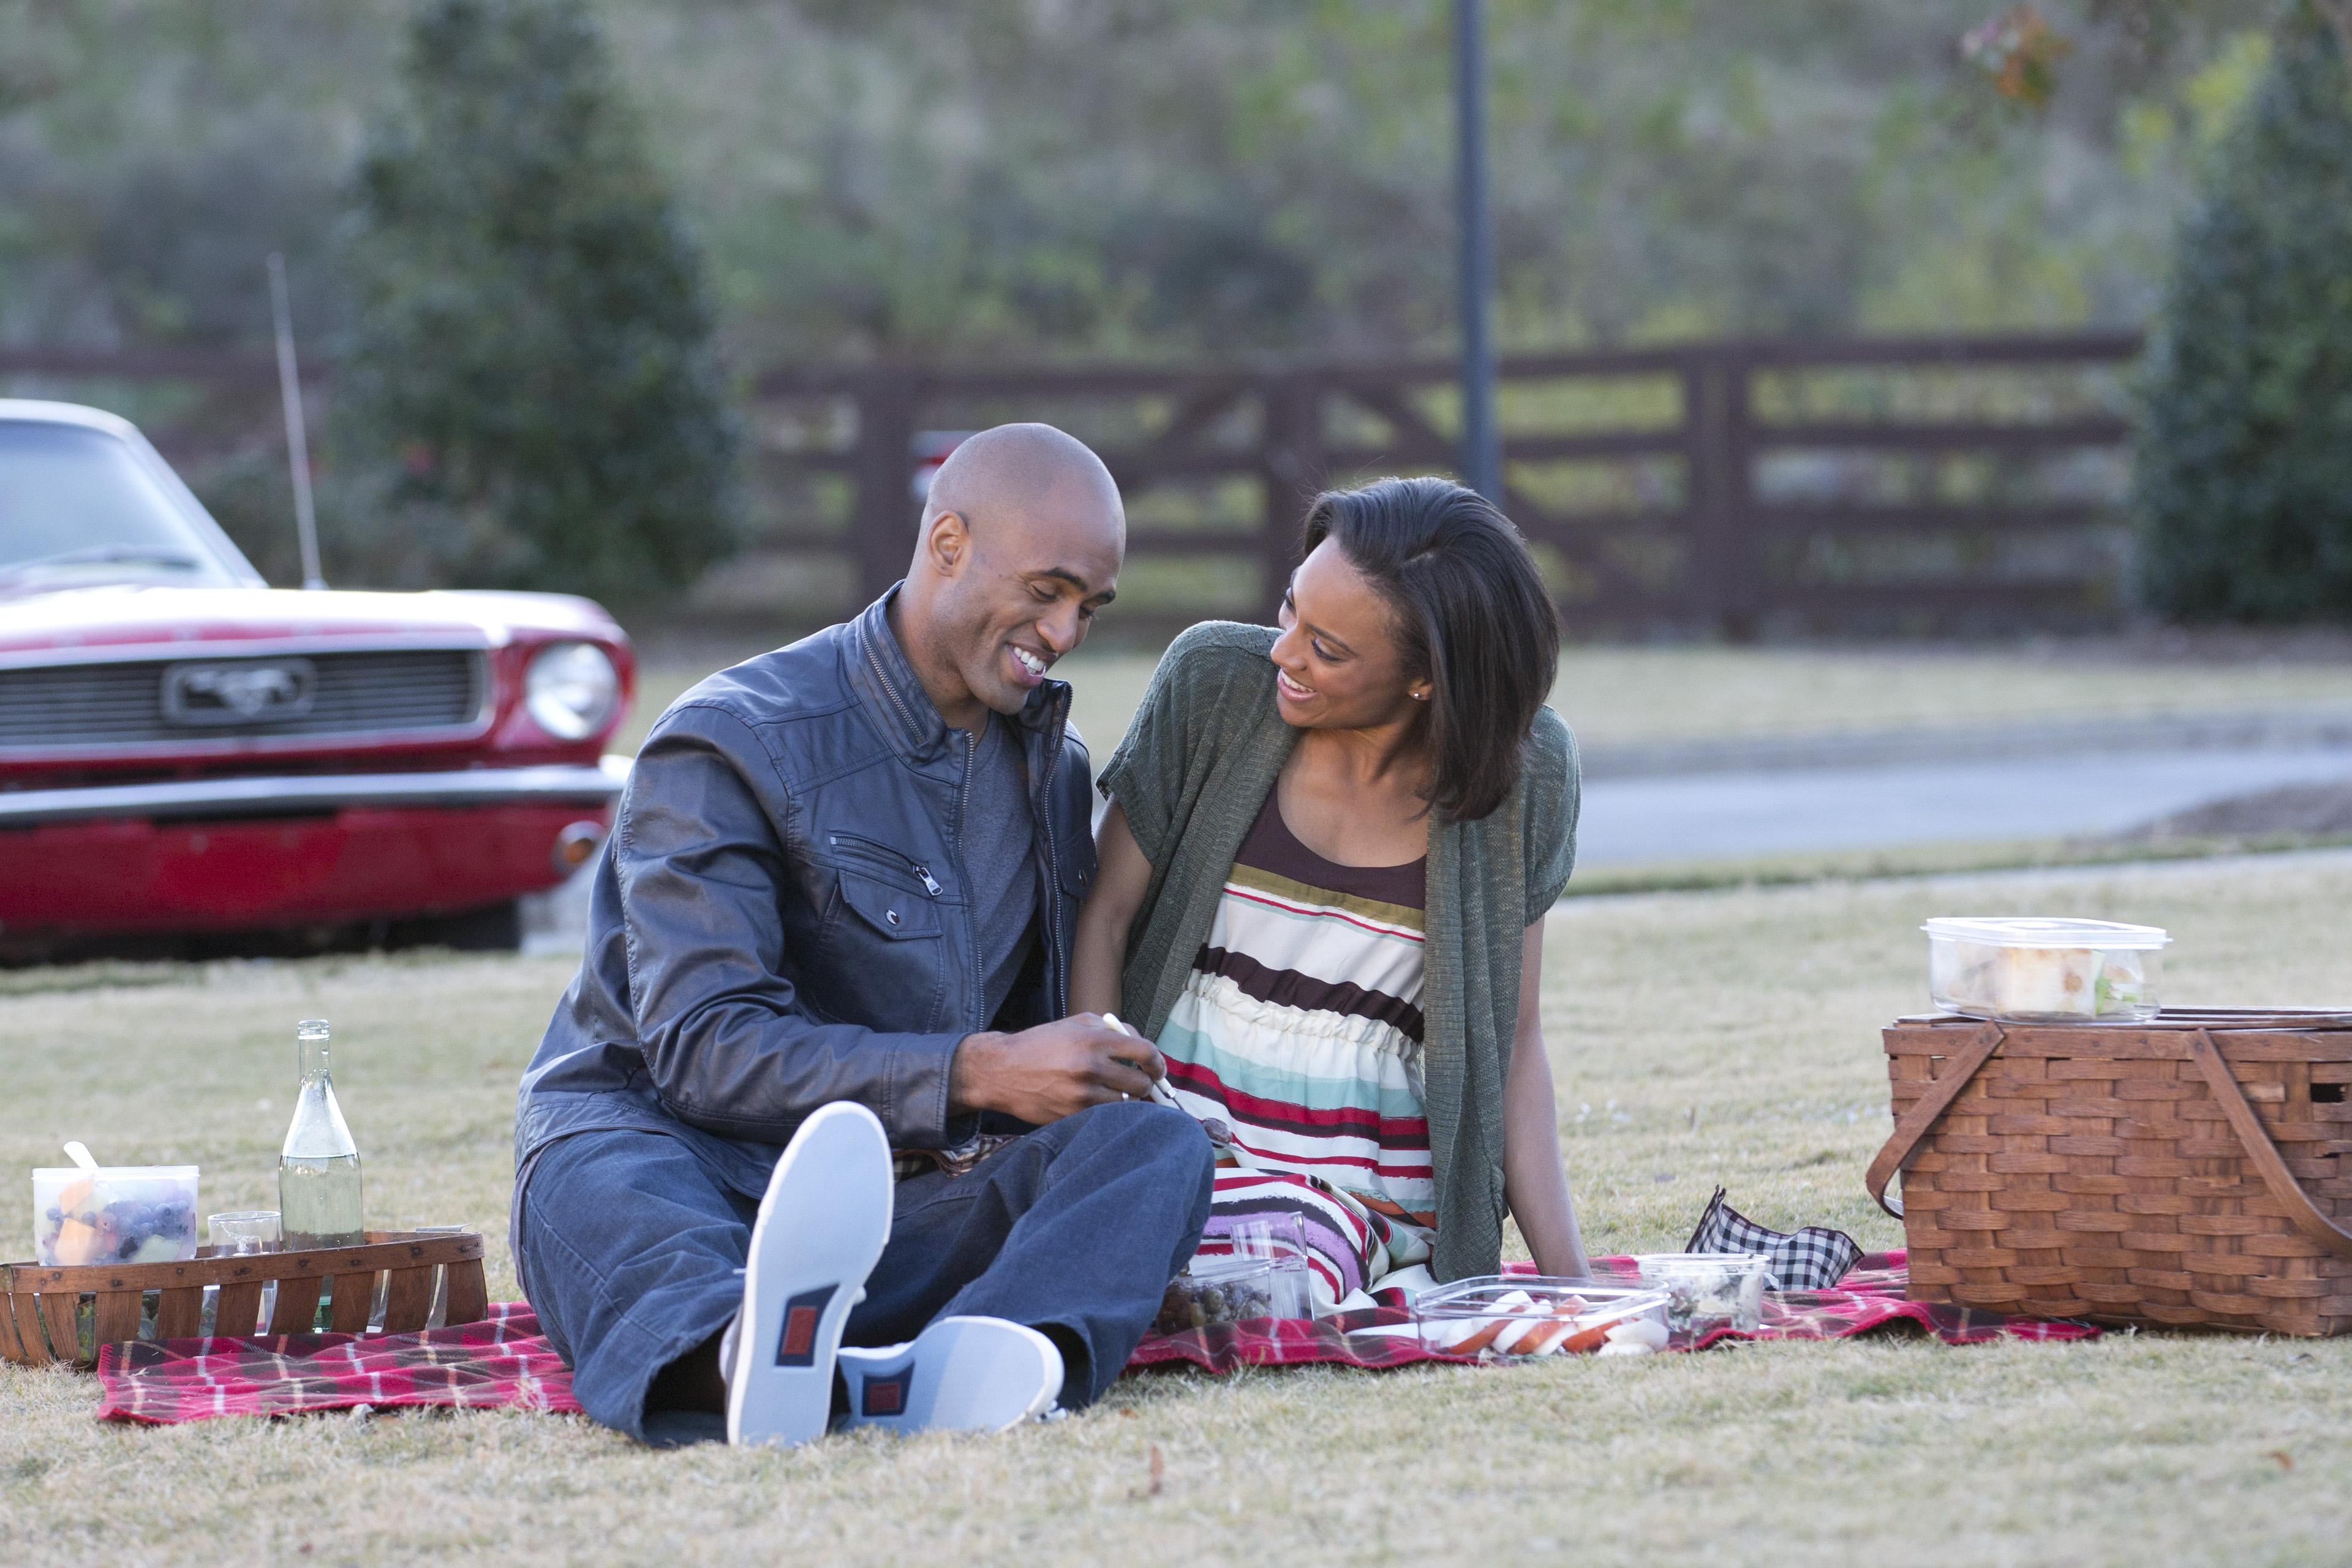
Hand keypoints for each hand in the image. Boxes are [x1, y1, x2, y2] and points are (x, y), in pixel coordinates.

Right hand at [949, 1013, 1165, 1123]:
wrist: (1001, 1070)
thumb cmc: (1041, 1043)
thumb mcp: (1076, 1023)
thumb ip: (1112, 1029)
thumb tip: (1142, 1046)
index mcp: (1094, 1040)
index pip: (1145, 1052)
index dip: (1158, 1063)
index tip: (1157, 1069)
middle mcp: (1090, 1067)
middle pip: (1141, 1084)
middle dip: (1144, 1085)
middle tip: (1137, 1083)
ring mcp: (1081, 1095)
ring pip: (1125, 1105)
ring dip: (1124, 1100)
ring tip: (1110, 1091)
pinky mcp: (1071, 1116)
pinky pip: (1104, 1117)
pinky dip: (1105, 1111)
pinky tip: (1093, 1101)